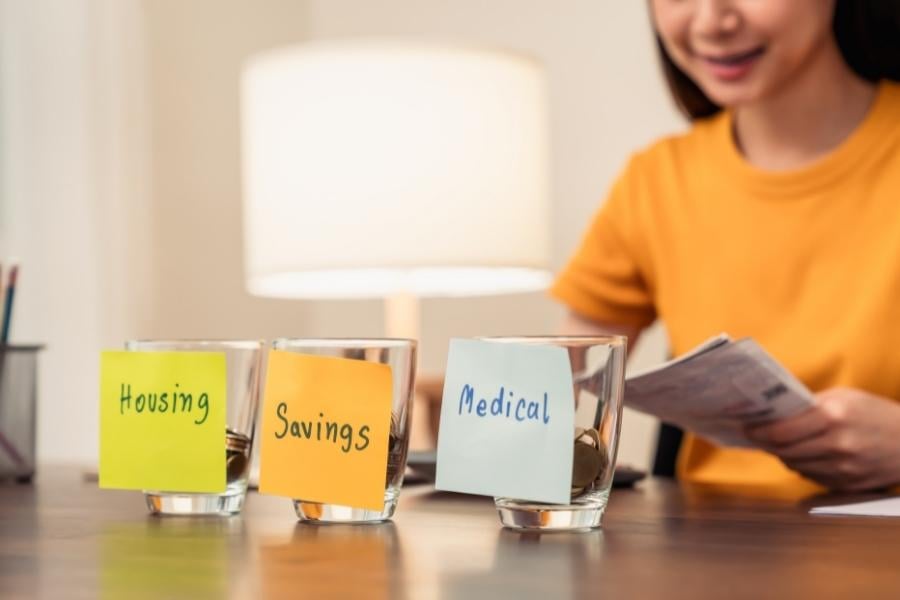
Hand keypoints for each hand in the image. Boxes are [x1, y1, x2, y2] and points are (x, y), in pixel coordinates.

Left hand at [745, 387, 899, 491]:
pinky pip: (811, 477)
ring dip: (782, 454)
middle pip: (783, 451)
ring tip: (776, 443)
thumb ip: (808, 405)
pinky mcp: (847, 485)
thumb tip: (772, 413)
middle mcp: (836, 445)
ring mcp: (843, 468)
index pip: (781, 431)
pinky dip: (802, 466)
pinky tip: (802, 454)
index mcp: (832, 417)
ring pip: (795, 465)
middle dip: (765, 443)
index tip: (745, 426)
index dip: (758, 430)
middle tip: (753, 435)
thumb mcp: (842, 397)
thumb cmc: (874, 413)